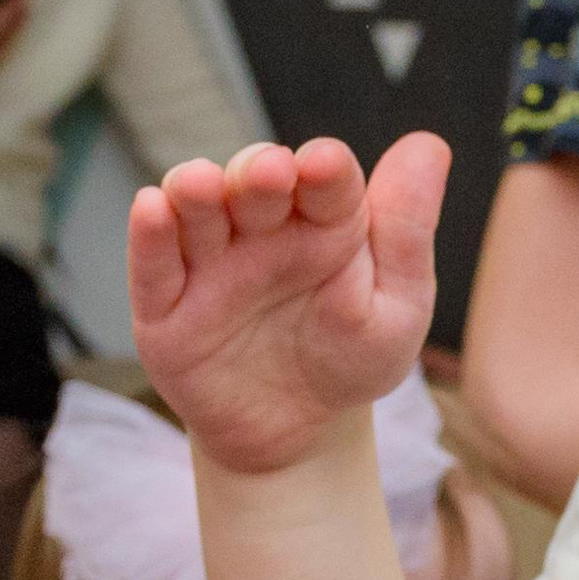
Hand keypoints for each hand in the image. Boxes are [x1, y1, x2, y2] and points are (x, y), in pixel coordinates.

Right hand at [128, 135, 446, 475]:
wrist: (298, 435)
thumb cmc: (352, 360)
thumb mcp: (396, 306)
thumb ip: (407, 231)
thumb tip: (430, 144)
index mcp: (325, 220)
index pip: (325, 181)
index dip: (324, 170)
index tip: (325, 165)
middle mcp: (262, 229)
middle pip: (253, 183)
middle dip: (258, 173)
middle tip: (270, 174)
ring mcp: (210, 263)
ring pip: (195, 211)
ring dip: (194, 189)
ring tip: (199, 183)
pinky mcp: (165, 307)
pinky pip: (152, 265)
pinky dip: (148, 234)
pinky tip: (151, 206)